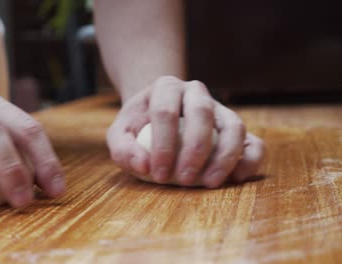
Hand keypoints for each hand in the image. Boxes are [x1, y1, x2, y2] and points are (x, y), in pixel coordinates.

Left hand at [107, 76, 264, 187]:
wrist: (158, 114)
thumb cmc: (139, 126)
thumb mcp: (120, 133)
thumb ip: (123, 148)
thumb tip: (143, 165)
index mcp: (166, 88)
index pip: (165, 111)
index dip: (163, 145)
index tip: (157, 173)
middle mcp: (196, 92)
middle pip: (202, 114)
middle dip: (194, 150)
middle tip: (184, 180)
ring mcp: (219, 108)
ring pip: (233, 125)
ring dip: (225, 156)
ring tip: (211, 183)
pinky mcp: (235, 128)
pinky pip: (253, 141)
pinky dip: (250, 160)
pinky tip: (236, 178)